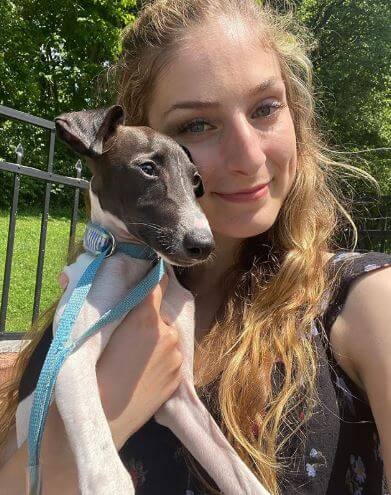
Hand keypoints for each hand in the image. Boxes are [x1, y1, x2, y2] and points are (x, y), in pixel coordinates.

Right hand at [95, 273, 182, 448]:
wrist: (105, 413)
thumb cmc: (95, 369)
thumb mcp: (105, 331)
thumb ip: (123, 309)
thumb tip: (131, 295)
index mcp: (146, 318)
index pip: (158, 285)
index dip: (158, 278)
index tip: (158, 273)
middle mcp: (167, 333)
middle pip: (163, 318)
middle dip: (152, 323)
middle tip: (133, 339)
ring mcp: (176, 355)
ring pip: (169, 340)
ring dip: (159, 344)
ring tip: (138, 362)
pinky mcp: (179, 375)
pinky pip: (173, 360)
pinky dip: (163, 362)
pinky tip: (145, 375)